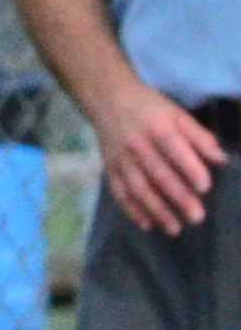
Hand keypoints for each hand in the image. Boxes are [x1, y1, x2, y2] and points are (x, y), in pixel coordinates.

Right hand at [90, 85, 226, 235]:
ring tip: (174, 228)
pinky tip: (147, 224)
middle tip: (196, 217)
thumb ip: (199, 137)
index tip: (205, 187)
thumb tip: (221, 159)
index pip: (175, 151)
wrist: (108, 101)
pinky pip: (120, 193)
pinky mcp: (110, 170)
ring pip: (139, 189)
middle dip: (178, 197)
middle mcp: (138, 146)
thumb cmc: (150, 108)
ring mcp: (122, 160)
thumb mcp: (177, 114)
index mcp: (158, 129)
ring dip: (157, 210)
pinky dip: (132, 210)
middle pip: (159, 175)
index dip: (190, 169)